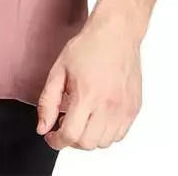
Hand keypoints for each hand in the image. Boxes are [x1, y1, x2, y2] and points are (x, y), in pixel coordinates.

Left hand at [36, 13, 141, 149]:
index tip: (51, 136)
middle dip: (72, 138)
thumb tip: (43, 127)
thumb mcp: (59, 70)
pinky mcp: (134, 108)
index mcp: (87, 95)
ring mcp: (124, 109)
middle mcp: (108, 106)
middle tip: (65, 123)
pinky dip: (106, 133)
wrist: (116, 33)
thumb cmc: (89, 46)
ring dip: (90, 137)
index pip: (71, 135)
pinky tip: (97, 116)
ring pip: (105, 143)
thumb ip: (48, 101)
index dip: (56, 141)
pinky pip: (120, 135)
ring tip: (82, 117)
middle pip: (88, 144)